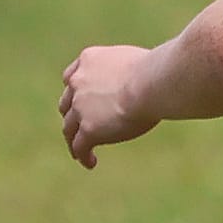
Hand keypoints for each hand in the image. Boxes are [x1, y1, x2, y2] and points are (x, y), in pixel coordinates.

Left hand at [59, 45, 161, 168]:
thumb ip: (125, 71)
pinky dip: (83, 156)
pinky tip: (91, 163)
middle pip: (67, 103)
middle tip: (78, 127)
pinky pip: (79, 147)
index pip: (71, 77)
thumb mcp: (133, 61)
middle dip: (72, 115)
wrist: (151, 83)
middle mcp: (79, 82)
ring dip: (73, 139)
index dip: (74, 92)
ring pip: (69, 128)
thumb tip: (141, 78)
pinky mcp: (88, 129)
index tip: (77, 101)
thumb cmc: (155, 70)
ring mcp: (80, 107)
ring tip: (79, 151)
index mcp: (89, 60)